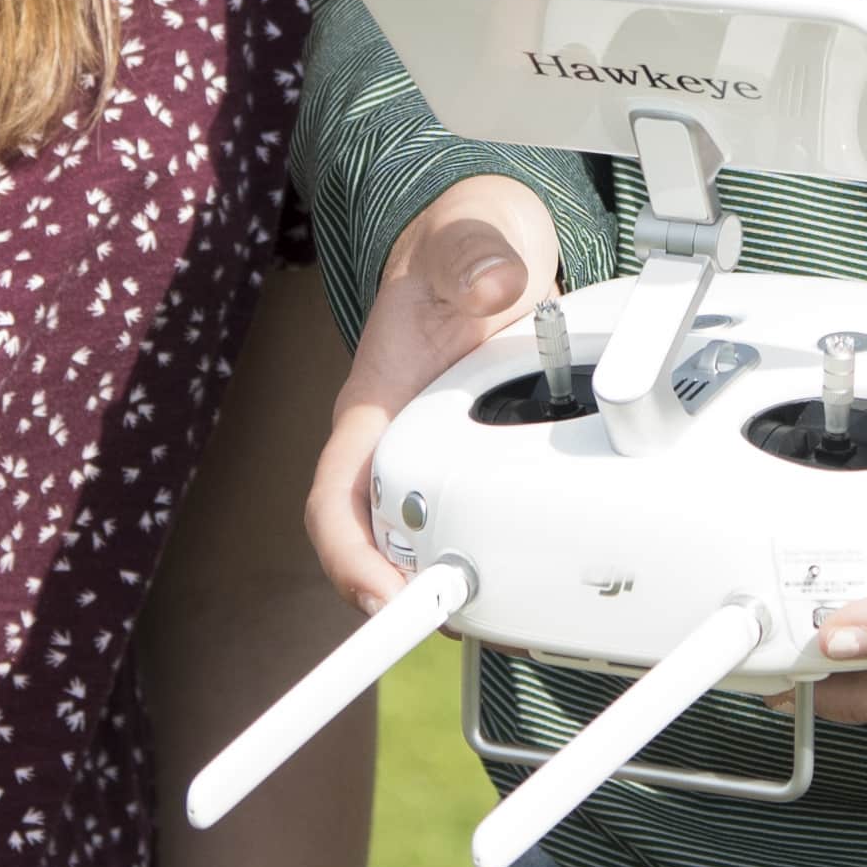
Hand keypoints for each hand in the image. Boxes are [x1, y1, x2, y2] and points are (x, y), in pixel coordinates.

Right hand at [305, 181, 564, 610]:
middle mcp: (394, 443)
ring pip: (423, 543)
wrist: (486, 248)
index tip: (381, 597)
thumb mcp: (470, 240)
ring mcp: (433, 457)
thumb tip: (493, 287)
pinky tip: (530, 585)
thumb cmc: (463, 248)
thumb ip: (474, 258)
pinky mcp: (474, 462)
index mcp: (374, 405)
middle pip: (376, 542)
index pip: (335, 495)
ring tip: (498, 621)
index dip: (348, 554)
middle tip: (453, 626)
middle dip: (403, 596)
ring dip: (451, 589)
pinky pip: (471, 525)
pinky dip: (493, 561)